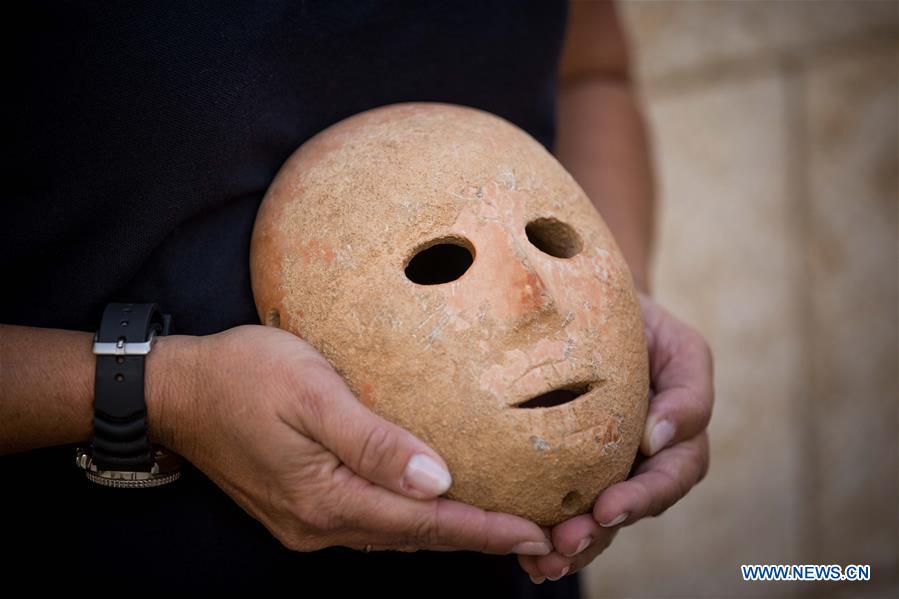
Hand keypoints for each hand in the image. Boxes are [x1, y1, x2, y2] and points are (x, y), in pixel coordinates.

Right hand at [151, 325, 550, 553]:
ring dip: (447, 531)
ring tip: (497, 524)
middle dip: (477, 537)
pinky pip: (372, 522)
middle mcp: (320, 523)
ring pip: (395, 533)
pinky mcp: (300, 508)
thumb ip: (374, 442)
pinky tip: (433, 505)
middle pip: (416, 536)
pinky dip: (412, 519)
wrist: (176, 391)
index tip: (535, 534)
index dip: (484, 529)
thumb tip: (437, 480)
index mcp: (327, 498)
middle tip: (535, 535)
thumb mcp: (312, 394)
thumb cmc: (243, 376)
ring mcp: (307, 521)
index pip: (426, 521)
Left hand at [517, 293, 712, 581]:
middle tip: (564, 545)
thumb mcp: (678, 346)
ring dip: (569, 545)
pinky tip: (521, 555)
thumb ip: (687, 393)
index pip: (669, 478)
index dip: (642, 498)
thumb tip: (656, 441)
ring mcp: (600, 467)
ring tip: (540, 562)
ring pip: (591, 519)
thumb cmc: (640, 324)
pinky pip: (555, 502)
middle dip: (597, 534)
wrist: (591, 304)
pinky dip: (540, 530)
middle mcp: (639, 463)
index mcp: (674, 441)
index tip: (607, 508)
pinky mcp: (562, 466)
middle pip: (625, 510)